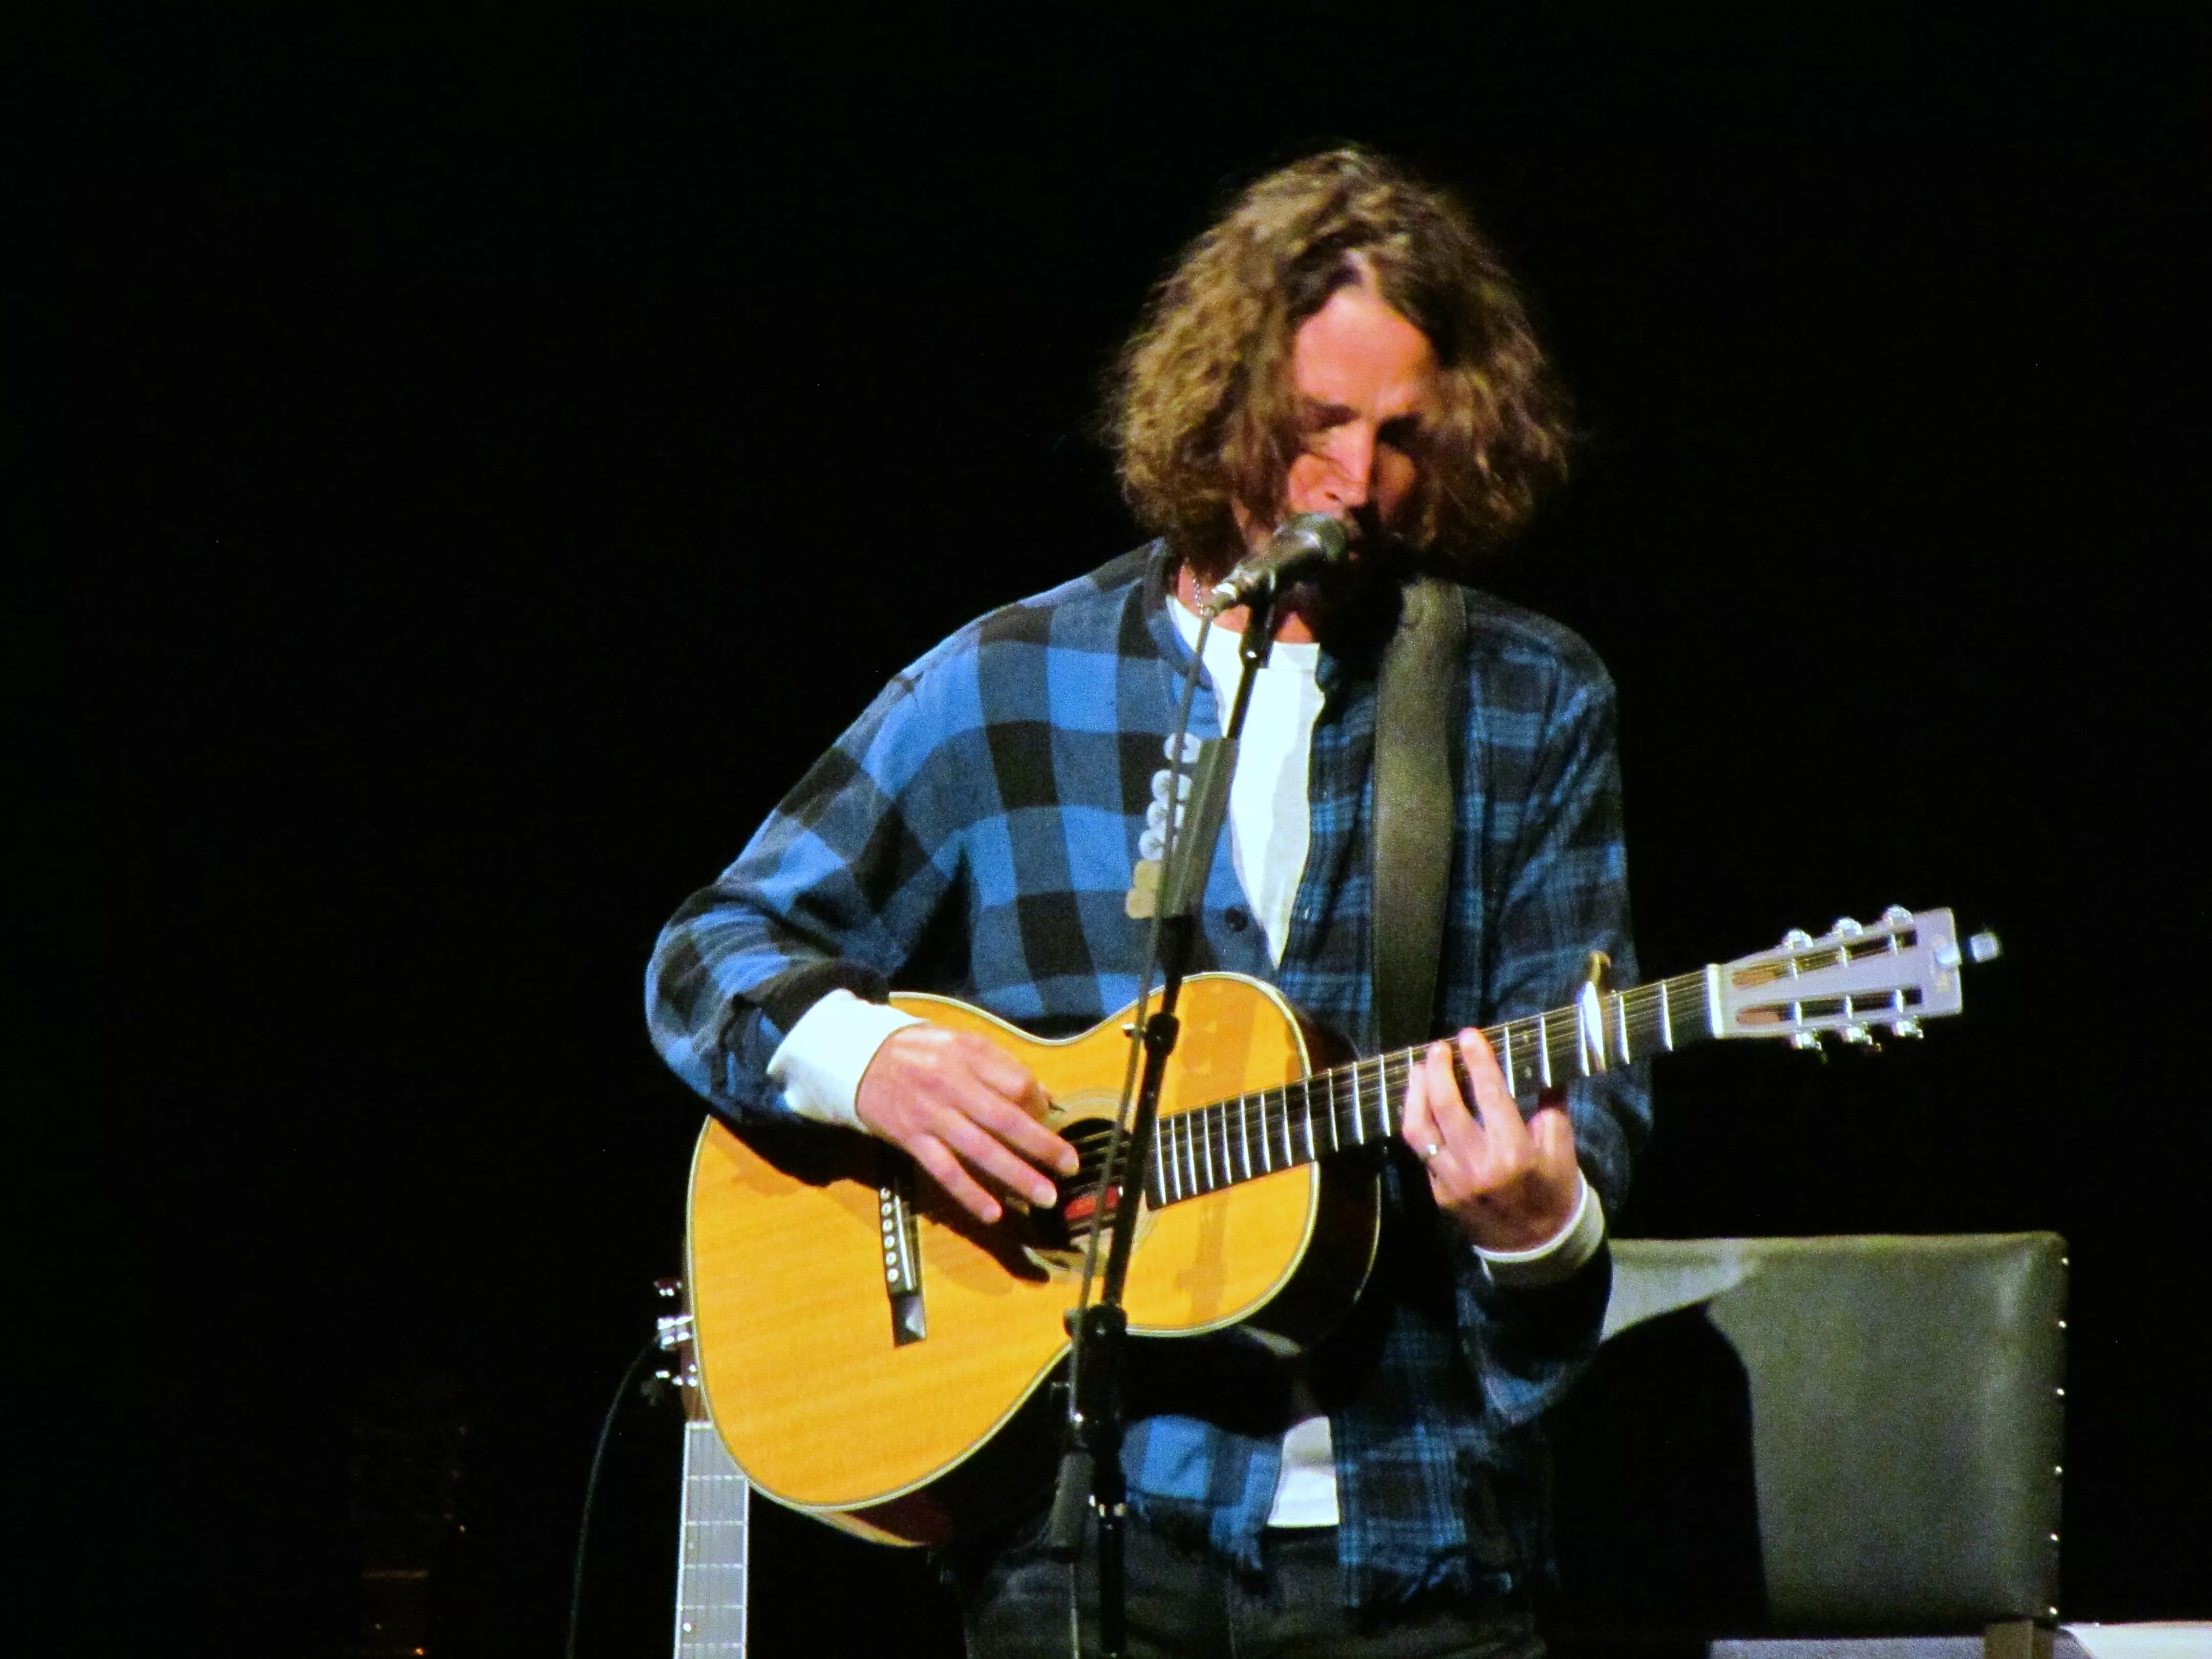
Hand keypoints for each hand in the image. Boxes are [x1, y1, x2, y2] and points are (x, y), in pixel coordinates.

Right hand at [854, 1024, 1078, 1224]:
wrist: (858, 1059)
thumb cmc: (919, 1052)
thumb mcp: (959, 1042)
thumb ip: (999, 1065)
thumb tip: (1043, 1095)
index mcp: (968, 1056)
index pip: (1017, 1083)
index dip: (1040, 1104)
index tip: (1051, 1119)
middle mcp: (951, 1085)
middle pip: (1005, 1119)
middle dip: (1042, 1146)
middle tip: (1070, 1166)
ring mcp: (930, 1115)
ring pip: (980, 1150)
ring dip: (1015, 1175)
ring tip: (1044, 1196)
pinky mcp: (911, 1140)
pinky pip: (945, 1171)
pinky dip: (969, 1193)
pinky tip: (993, 1212)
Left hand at [1399, 1027, 1581, 1251]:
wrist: (1536, 1244)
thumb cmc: (1553, 1188)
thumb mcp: (1561, 1146)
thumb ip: (1551, 1102)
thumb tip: (1544, 1058)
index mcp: (1515, 1152)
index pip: (1491, 1095)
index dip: (1478, 1061)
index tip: (1469, 1035)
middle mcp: (1479, 1166)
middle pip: (1446, 1107)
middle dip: (1439, 1070)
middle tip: (1439, 1047)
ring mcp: (1453, 1182)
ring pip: (1420, 1130)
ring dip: (1415, 1094)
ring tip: (1419, 1069)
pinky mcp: (1438, 1193)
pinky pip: (1421, 1152)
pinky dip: (1418, 1122)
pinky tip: (1419, 1102)